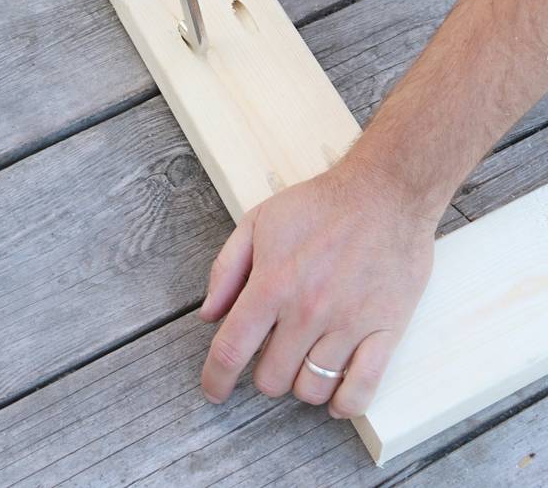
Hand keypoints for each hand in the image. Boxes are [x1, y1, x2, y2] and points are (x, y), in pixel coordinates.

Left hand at [200, 159, 434, 416]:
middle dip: (265, 373)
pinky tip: (336, 391)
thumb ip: (227, 267)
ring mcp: (348, 323)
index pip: (231, 351)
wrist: (387, 191)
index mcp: (272, 283)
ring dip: (301, 383)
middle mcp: (307, 310)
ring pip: (312, 389)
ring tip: (305, 362)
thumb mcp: (259, 220)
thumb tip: (209, 314)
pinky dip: (344, 403)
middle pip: (271, 379)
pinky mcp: (386, 330)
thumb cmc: (322, 204)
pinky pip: (362, 391)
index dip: (215, 379)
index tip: (215, 390)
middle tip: (275, 353)